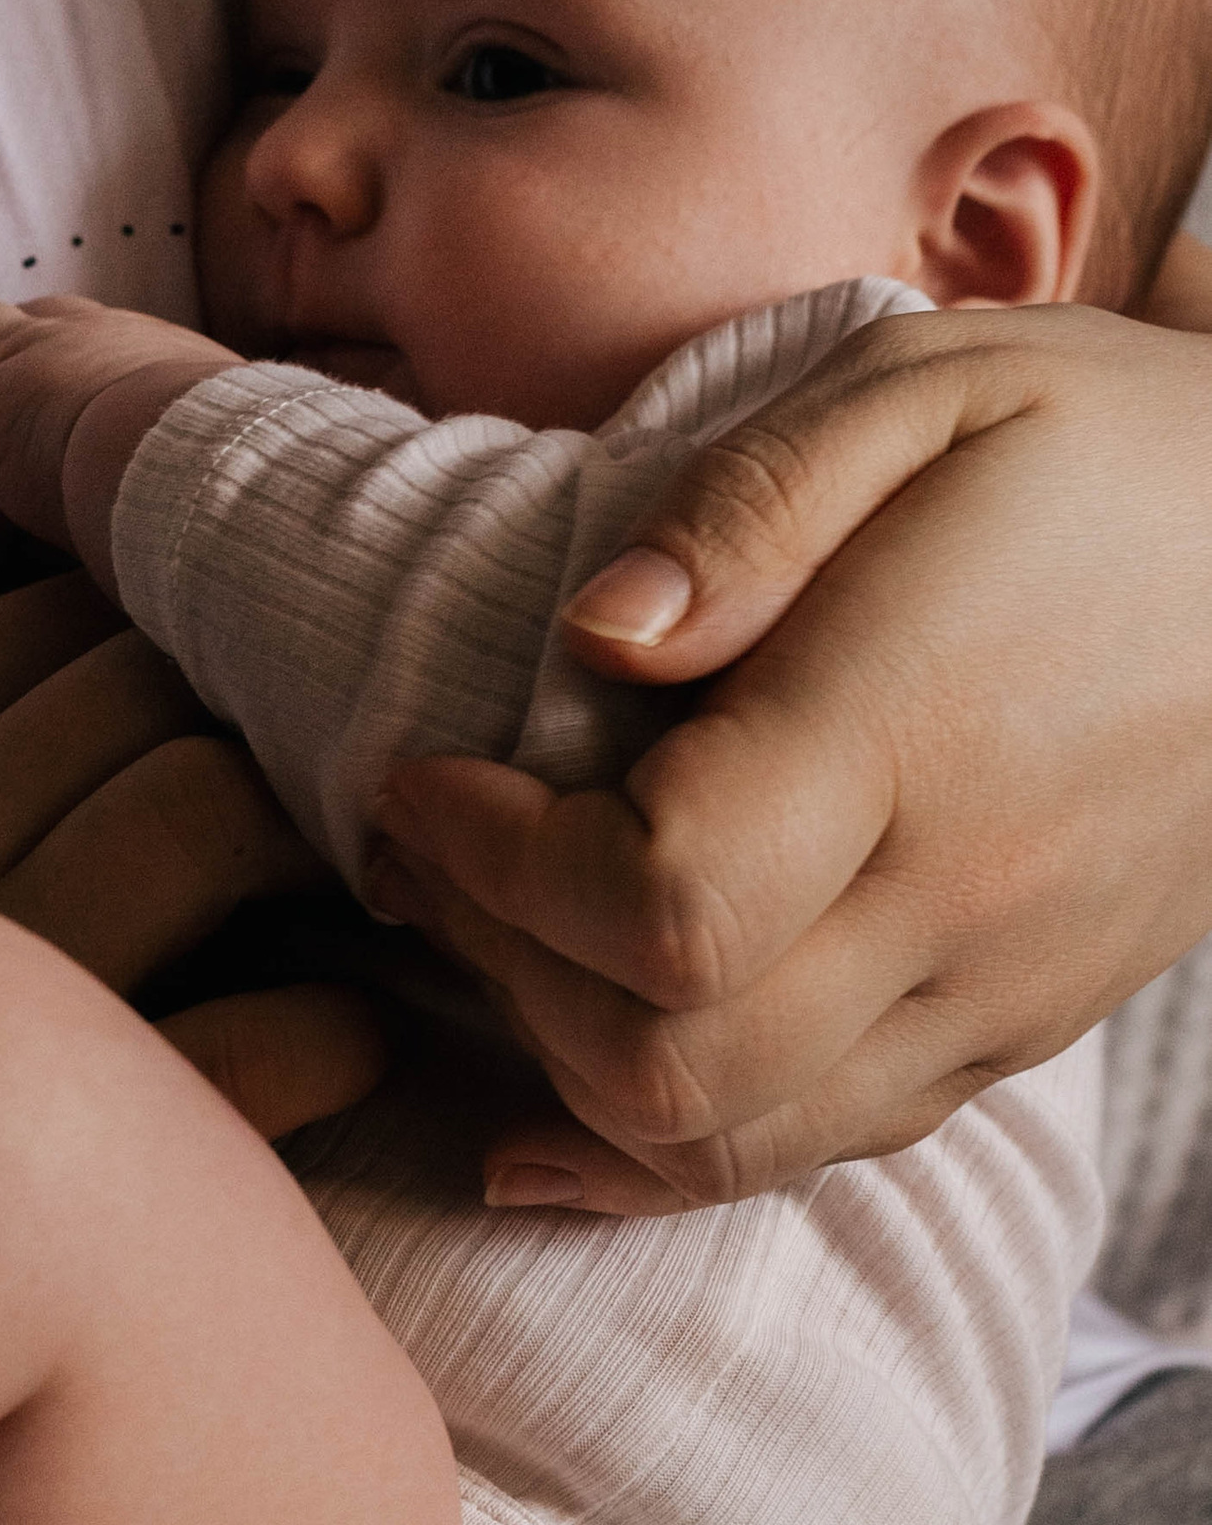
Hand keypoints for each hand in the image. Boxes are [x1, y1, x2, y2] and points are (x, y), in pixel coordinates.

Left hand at [0, 293, 239, 586]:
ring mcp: (31, 363)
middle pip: (9, 318)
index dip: (61, 345)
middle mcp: (93, 344)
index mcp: (160, 363)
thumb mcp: (249, 466)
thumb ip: (227, 481)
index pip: (95, 344)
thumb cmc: (254, 481)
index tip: (44, 347)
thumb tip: (258, 517)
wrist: (220, 464)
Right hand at [0, 576, 384, 1153]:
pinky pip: (275, 1036)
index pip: (40, 611)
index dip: (133, 617)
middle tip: (283, 748)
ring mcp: (9, 986)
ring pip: (219, 805)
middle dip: (231, 691)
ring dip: (292, 819)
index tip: (177, 667)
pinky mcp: (79, 1142)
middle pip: (149, 679)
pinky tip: (331, 1030)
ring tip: (314, 868)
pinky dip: (334, 1019)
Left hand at [364, 303, 1211, 1207]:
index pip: (655, 898)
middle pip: (669, 1061)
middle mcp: (961, 900)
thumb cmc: (1104, 437)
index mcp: (914, 733)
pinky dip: (675, 1142)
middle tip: (435, 856)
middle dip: (500, 970)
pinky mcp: (1025, 1024)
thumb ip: (746, 504)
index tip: (422, 774)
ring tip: (498, 936)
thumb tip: (592, 634)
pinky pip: (827, 1142)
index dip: (493, 862)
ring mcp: (1003, 986)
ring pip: (737, 1141)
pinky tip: (570, 1101)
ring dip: (569, 1066)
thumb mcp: (925, 382)